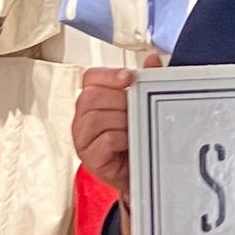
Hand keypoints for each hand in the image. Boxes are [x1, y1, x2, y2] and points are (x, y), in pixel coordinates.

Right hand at [74, 53, 161, 200]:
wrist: (142, 174)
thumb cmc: (138, 140)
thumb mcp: (143, 108)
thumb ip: (147, 83)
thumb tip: (152, 60)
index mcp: (93, 101)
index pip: (90, 78)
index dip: (108, 75)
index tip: (129, 77)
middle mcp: (83, 118)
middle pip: (91, 97)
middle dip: (119, 100)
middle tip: (137, 110)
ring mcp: (83, 139)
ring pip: (95, 118)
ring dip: (121, 120)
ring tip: (136, 127)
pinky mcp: (90, 158)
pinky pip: (103, 141)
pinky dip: (120, 138)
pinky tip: (131, 141)